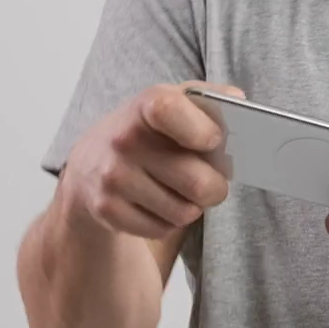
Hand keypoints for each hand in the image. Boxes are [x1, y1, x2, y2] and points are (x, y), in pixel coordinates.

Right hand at [57, 82, 239, 238]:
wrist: (90, 163)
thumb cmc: (148, 130)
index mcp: (144, 106)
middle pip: (198, 182)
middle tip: (212, 181)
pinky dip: (170, 221)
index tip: (213, 142)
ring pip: (185, 212)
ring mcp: (113, 178)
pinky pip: (163, 229)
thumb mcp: (172, 103)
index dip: (201, 130)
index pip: (169, 111)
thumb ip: (208, 99)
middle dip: (216, 186)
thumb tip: (238, 100)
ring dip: (193, 206)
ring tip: (182, 190)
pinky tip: (159, 203)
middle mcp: (124, 141)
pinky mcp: (107, 211)